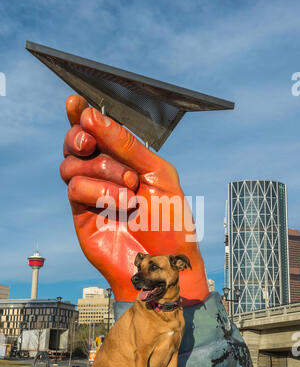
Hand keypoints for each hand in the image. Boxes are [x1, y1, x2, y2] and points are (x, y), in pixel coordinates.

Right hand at [60, 95, 208, 303]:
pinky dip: (99, 190)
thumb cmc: (170, 220)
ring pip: (72, 164)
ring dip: (101, 168)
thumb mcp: (157, 174)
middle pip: (75, 144)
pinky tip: (121, 202)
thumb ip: (128, 146)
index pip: (97, 132)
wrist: (165, 263)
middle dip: (80, 136)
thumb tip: (93, 117)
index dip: (82, 116)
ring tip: (129, 185)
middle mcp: (105, 174)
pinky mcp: (81, 214)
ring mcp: (92, 194)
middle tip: (90, 140)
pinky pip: (75, 188)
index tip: (75, 103)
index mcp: (125, 160)